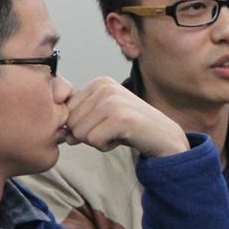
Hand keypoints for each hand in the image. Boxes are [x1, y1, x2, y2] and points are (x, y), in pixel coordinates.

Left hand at [64, 77, 188, 157]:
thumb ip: (80, 119)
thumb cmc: (131, 127)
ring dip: (97, 141)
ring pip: (80, 132)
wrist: (164, 136)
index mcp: (99, 82)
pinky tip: (123, 138)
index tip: (105, 123)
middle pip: (71, 122)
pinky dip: (106, 146)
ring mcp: (113, 101)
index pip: (66, 110)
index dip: (81, 124)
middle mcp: (105, 87)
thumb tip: (65, 134)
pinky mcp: (120, 118)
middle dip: (89, 134)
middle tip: (113, 130)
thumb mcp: (103, 117)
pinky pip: (94, 140)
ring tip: (118, 133)